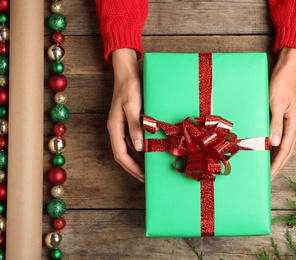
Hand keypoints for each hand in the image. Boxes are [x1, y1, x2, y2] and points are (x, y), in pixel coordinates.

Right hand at [107, 49, 143, 181]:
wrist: (128, 71)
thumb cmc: (129, 87)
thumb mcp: (132, 106)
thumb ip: (135, 127)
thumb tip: (139, 148)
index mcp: (115, 127)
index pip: (120, 154)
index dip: (131, 167)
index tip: (142, 177)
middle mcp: (117, 129)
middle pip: (124, 155)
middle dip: (134, 168)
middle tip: (147, 178)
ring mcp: (123, 125)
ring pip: (130, 148)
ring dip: (139, 160)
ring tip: (150, 169)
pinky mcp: (130, 120)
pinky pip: (135, 139)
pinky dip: (142, 148)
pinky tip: (151, 151)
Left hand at [269, 47, 295, 178]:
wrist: (286, 68)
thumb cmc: (281, 84)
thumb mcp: (276, 104)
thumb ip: (275, 124)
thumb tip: (274, 144)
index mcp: (292, 124)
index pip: (284, 150)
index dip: (276, 164)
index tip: (268, 176)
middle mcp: (292, 125)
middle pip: (286, 150)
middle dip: (278, 165)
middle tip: (268, 177)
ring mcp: (288, 121)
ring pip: (284, 144)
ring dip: (277, 157)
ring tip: (268, 167)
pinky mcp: (282, 116)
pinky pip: (279, 136)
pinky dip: (274, 145)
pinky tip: (267, 148)